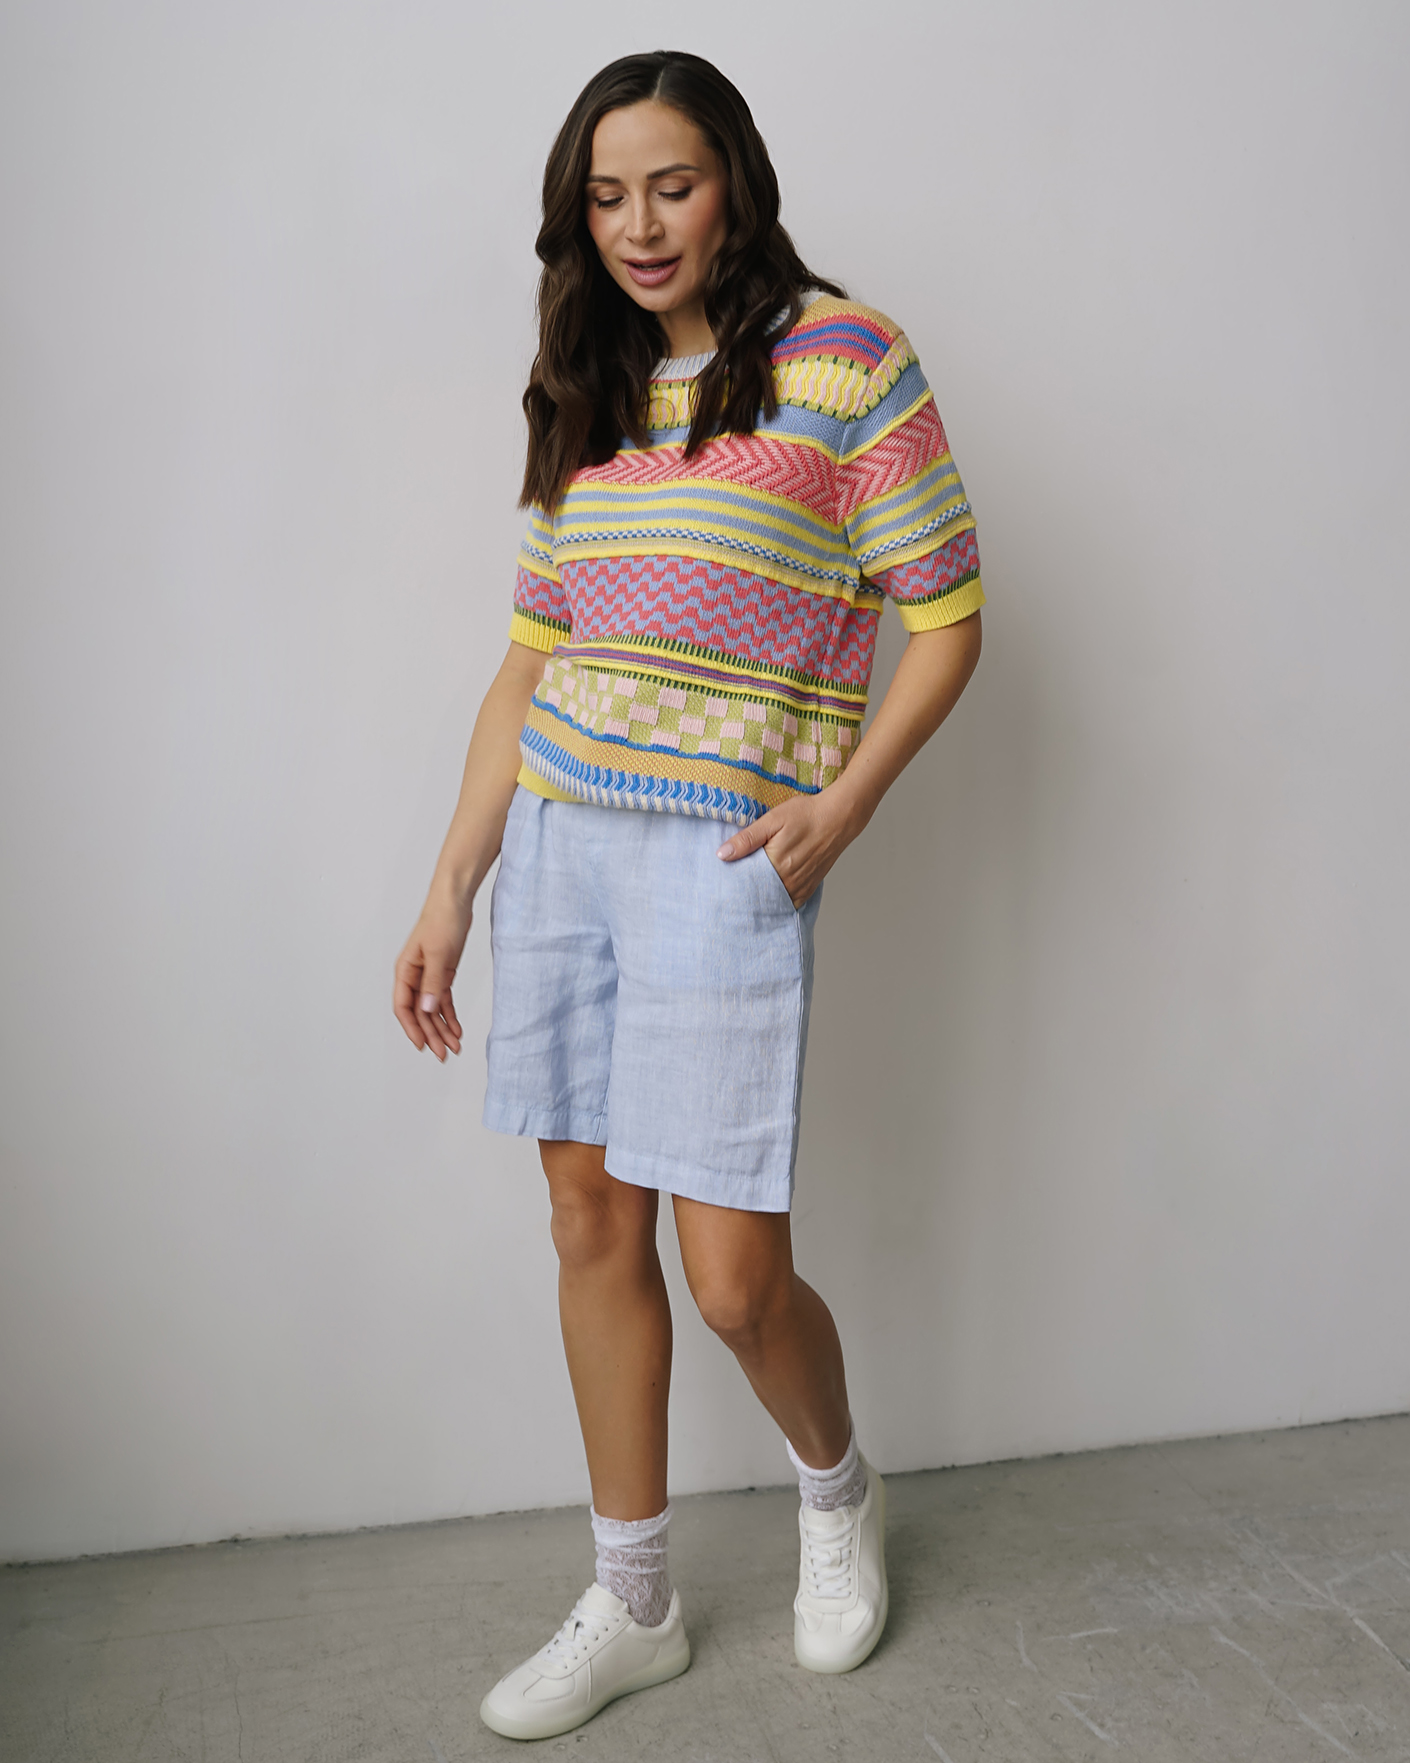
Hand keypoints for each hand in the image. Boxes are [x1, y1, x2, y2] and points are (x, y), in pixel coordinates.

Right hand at [393, 899, 470, 1060]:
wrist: (456, 902)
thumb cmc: (442, 920)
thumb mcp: (438, 953)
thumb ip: (432, 982)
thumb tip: (426, 1009)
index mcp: (405, 971)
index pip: (403, 1007)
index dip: (411, 1028)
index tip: (422, 1045)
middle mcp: (414, 977)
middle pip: (419, 1013)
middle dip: (431, 1034)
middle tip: (443, 1054)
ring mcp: (428, 976)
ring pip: (432, 1010)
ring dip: (441, 1028)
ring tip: (454, 1046)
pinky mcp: (443, 974)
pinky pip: (443, 1000)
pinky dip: (450, 1016)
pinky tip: (457, 1030)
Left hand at [715, 785, 865, 906]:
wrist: (838, 817)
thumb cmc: (806, 815)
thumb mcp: (772, 820)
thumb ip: (747, 839)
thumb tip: (723, 854)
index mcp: (776, 864)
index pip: (746, 884)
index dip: (733, 884)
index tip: (722, 883)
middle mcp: (789, 880)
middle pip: (760, 896)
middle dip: (746, 895)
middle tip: (731, 891)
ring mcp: (801, 886)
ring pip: (775, 902)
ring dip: (762, 900)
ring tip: (748, 895)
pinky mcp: (810, 887)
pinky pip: (791, 902)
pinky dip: (779, 902)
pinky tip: (770, 897)